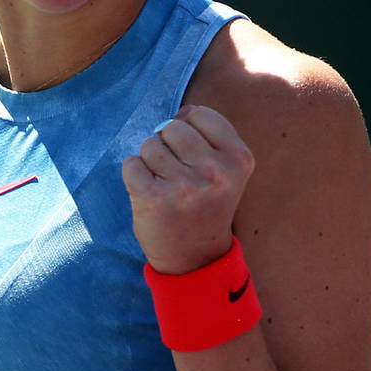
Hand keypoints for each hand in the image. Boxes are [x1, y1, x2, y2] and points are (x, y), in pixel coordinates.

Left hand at [121, 105, 254, 273]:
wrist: (196, 257)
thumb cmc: (205, 205)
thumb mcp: (225, 170)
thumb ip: (208, 137)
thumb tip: (179, 113)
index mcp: (239, 158)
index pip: (199, 114)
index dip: (187, 129)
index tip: (191, 155)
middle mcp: (216, 171)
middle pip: (171, 127)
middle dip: (166, 144)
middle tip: (175, 173)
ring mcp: (185, 186)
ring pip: (149, 145)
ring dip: (150, 162)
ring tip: (165, 186)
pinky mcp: (153, 198)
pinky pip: (131, 164)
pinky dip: (134, 175)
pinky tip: (149, 193)